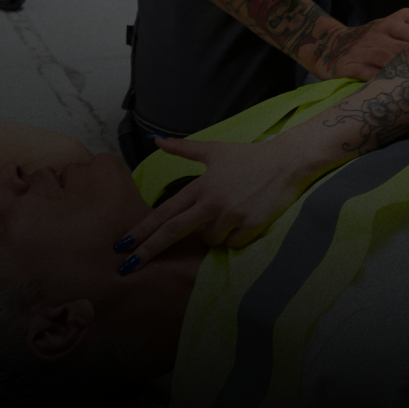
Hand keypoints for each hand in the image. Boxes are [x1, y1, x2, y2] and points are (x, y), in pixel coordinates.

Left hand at [116, 134, 327, 267]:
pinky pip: (233, 244)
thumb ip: (183, 148)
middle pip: (172, 232)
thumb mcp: (214, 151)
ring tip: (232, 212)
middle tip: (127, 266)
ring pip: (209, 242)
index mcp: (199, 187)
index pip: (163, 213)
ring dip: (215, 234)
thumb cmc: (249, 157)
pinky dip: (236, 237)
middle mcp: (211, 202)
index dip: (141, 230)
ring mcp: (231, 215)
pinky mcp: (251, 226)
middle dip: (148, 251)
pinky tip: (246, 219)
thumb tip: (157, 140)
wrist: (287, 161)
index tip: (121, 245)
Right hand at [309, 5, 408, 80]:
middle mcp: (380, 35)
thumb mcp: (395, 19)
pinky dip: (387, 86)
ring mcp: (366, 51)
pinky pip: (372, 77)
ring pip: (392, 62)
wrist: (328, 45)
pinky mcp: (352, 67)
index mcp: (393, 23)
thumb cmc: (372, 36)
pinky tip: (403, 96)